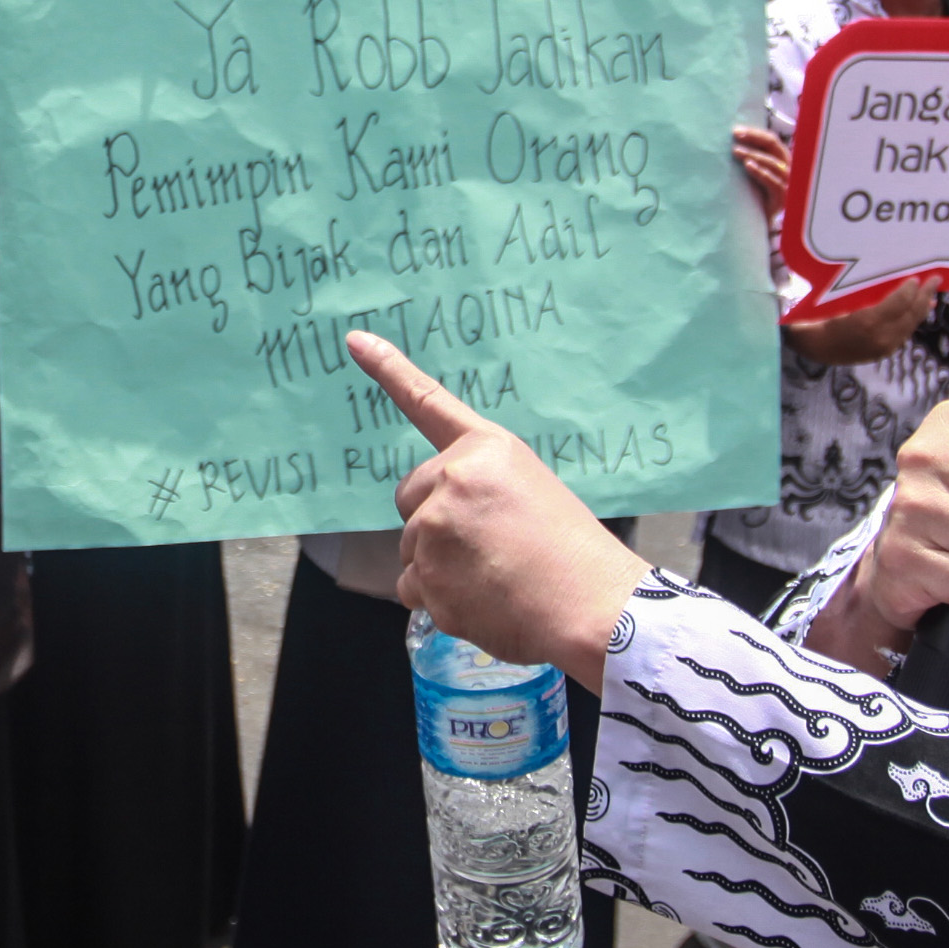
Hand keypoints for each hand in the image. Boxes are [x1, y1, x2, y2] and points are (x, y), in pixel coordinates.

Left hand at [347, 331, 643, 690]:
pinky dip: (436, 599)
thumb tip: (438, 514)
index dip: (389, 369)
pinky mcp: (426, 577)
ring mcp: (434, 529)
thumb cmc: (573, 554)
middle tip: (483, 546)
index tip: (355, 340)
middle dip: (432, 520)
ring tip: (494, 578)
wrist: (592, 607)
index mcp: (486, 449)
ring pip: (410, 547)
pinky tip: (479, 601)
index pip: (428, 402)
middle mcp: (453, 480)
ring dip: (438, 565)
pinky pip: (411, 587)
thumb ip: (478, 488)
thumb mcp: (531, 491)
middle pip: (409, 497)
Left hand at [732, 125, 789, 211]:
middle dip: (754, 138)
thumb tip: (732, 143)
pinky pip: (774, 182)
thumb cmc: (757, 195)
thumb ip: (751, 159)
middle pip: (774, 146)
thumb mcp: (755, 174)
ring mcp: (787, 183)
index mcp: (781, 159)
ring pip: (773, 163)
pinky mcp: (783, 198)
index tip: (736, 131)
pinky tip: (748, 166)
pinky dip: (761, 172)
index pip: (771, 140)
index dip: (755, 133)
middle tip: (735, 135)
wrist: (762, 222)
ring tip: (736, 151)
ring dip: (753, 154)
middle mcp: (787, 168)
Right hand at [785, 276, 940, 367]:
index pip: (900, 302)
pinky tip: (917, 312)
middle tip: (935, 279)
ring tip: (930, 295)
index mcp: (868, 321)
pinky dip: (913, 321)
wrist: (813, 346)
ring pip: (911, 325)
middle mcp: (880, 337)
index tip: (916, 276)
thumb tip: (890, 281)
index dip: (911, 288)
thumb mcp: (841, 298)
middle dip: (924, 295)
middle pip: (910, 314)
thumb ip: (865, 291)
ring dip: (921, 309)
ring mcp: (883, 348)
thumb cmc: (822, 316)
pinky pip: (904, 334)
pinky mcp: (883, 353)